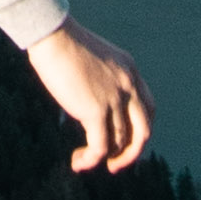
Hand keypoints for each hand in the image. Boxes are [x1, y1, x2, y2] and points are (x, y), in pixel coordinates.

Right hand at [26, 18, 151, 176]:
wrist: (53, 35)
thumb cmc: (62, 42)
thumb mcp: (91, 59)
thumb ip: (98, 80)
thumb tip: (87, 104)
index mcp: (129, 70)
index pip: (147, 107)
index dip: (139, 129)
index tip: (124, 140)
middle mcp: (128, 85)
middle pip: (144, 130)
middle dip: (131, 152)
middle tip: (115, 164)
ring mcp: (114, 99)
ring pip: (121, 142)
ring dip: (105, 158)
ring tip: (84, 161)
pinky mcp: (95, 110)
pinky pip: (100, 147)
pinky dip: (91, 160)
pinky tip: (78, 163)